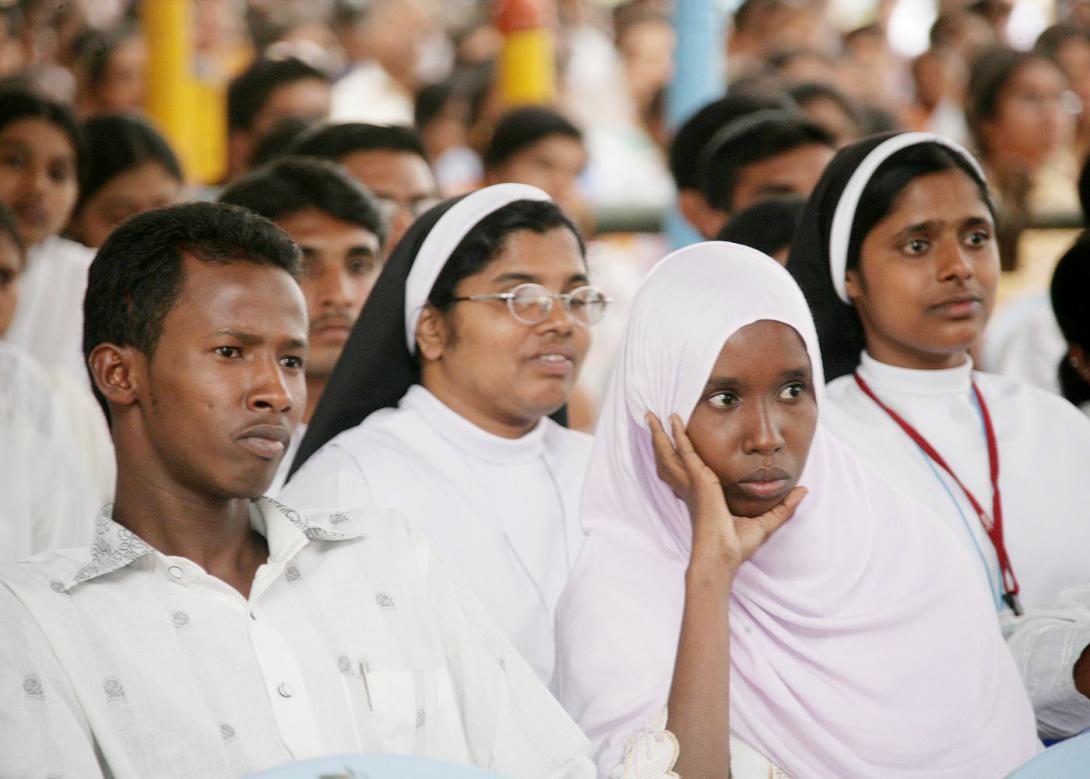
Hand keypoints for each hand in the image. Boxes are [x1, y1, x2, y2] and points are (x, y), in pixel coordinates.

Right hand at [647, 412, 805, 578]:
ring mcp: (693, 483)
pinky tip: (673, 422)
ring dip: (660, 434)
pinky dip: (677, 437)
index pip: (687, 468)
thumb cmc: (737, 547)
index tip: (674, 438)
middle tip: (650, 419)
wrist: (723, 558)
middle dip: (659, 438)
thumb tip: (803, 491)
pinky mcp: (699, 480)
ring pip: (671, 452)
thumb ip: (784, 506)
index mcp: (702, 495)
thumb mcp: (767, 523)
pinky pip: (685, 453)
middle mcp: (692, 487)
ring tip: (650, 416)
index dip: (678, 452)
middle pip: (670, 457)